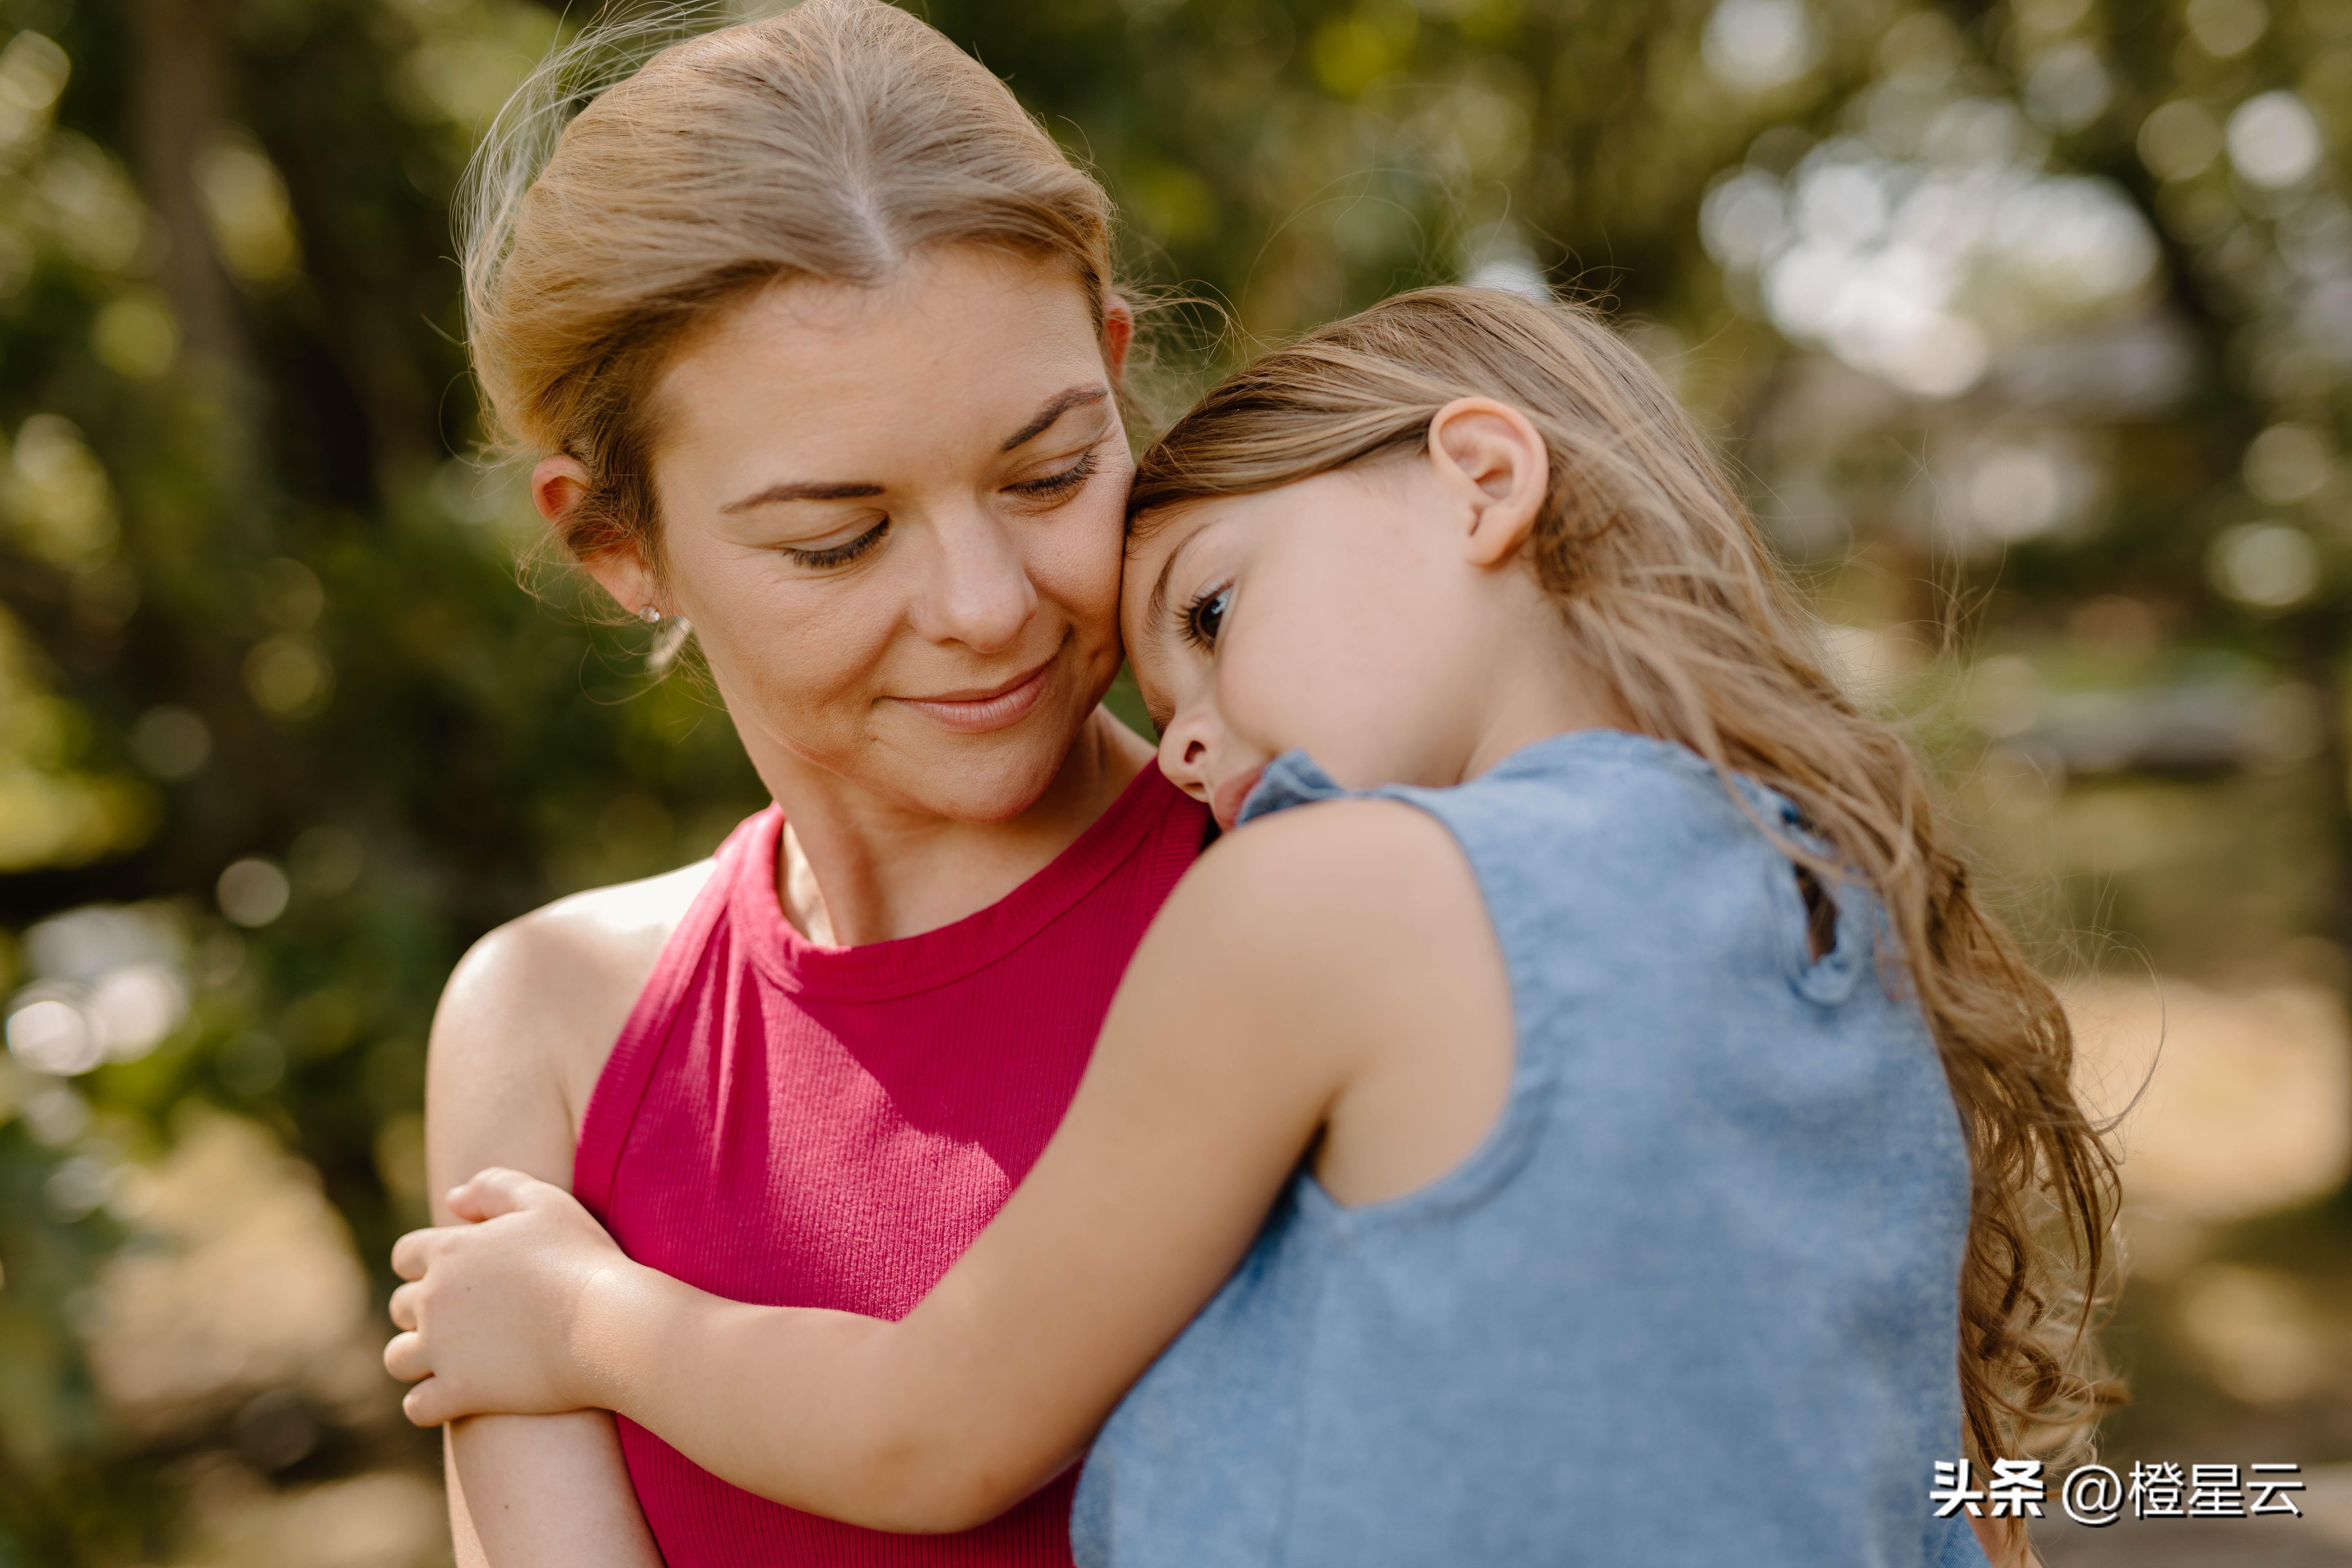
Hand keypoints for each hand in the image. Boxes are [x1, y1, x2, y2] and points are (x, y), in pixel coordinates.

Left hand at [384, 1167, 635, 1426]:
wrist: (607, 1323)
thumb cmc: (581, 1259)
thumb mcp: (545, 1202)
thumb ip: (495, 1187)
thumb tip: (452, 1200)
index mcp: (450, 1251)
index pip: (405, 1255)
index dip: (424, 1263)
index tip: (453, 1273)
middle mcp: (434, 1300)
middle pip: (400, 1307)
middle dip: (423, 1312)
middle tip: (464, 1318)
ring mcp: (442, 1349)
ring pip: (397, 1359)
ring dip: (418, 1359)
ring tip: (453, 1360)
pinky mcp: (459, 1392)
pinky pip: (417, 1406)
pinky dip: (430, 1404)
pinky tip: (457, 1398)